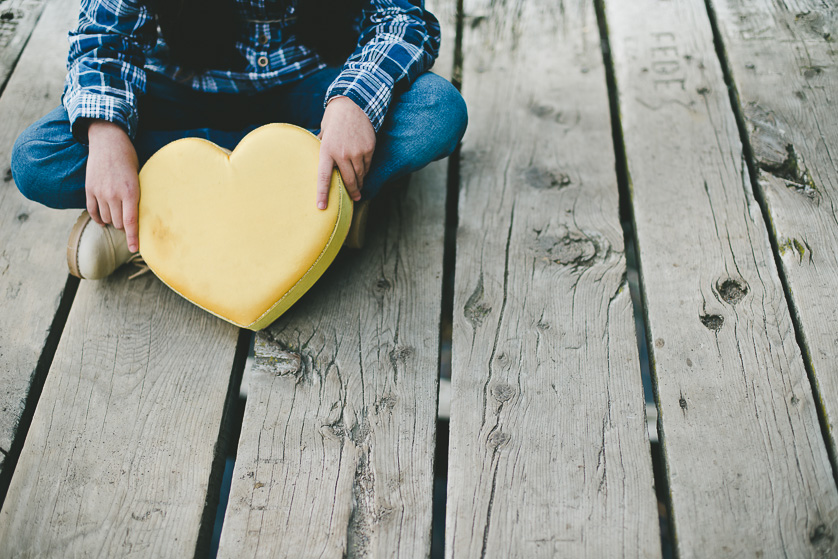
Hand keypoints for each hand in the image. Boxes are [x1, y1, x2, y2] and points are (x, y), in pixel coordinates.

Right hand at [86, 120, 139, 251]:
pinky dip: (99, 218)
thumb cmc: (129, 159)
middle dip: (124, 227)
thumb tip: (139, 216)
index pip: (131, 222)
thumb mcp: (140, 177)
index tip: (135, 249)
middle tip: (129, 222)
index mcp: (131, 192)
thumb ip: (137, 196)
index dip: (133, 238)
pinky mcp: (89, 189)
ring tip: (118, 216)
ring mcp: (99, 192)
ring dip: (112, 221)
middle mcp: (114, 195)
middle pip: (118, 224)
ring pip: (106, 219)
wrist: (108, 141)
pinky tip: (103, 219)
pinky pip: (92, 211)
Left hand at [316, 96, 375, 208]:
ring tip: (359, 186)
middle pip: (348, 180)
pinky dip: (366, 169)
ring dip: (360, 182)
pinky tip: (364, 169)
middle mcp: (342, 154)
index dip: (323, 194)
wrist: (353, 105)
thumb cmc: (335, 119)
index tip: (321, 207)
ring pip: (360, 174)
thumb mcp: (324, 133)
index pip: (324, 177)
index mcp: (327, 151)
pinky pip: (367, 165)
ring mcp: (357, 152)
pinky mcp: (368, 149)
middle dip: (352, 191)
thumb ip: (322, 148)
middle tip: (354, 198)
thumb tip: (319, 159)